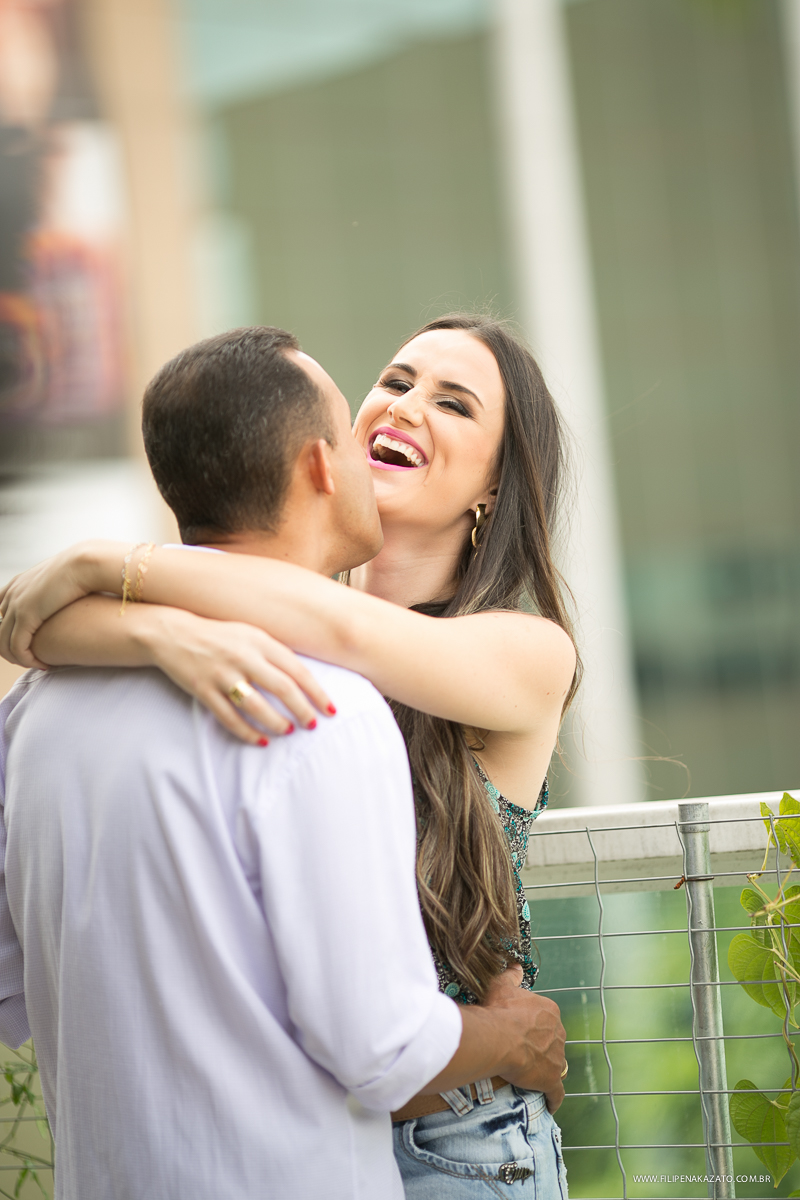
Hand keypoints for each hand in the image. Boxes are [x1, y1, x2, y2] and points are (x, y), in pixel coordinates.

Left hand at [0, 542, 99, 668]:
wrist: (84, 564)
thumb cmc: (83, 571)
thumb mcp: (62, 580)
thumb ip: (56, 591)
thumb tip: (67, 599)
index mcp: (17, 584)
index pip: (1, 613)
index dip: (11, 632)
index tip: (29, 644)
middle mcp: (12, 594)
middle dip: (11, 649)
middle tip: (31, 659)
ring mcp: (16, 605)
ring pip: (4, 643)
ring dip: (18, 659)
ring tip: (37, 664)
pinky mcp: (26, 616)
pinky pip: (17, 647)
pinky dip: (27, 659)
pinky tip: (43, 664)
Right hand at [142, 607, 335, 742]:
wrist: (174, 633)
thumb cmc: (220, 635)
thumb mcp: (250, 634)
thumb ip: (275, 651)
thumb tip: (305, 677)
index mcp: (260, 641)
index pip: (297, 670)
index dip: (317, 692)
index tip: (331, 709)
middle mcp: (244, 656)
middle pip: (283, 688)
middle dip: (303, 710)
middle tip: (313, 725)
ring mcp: (223, 674)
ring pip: (257, 706)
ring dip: (277, 723)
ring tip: (288, 731)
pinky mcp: (203, 690)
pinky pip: (229, 717)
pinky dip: (247, 732)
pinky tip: (261, 740)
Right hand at [483, 967, 566, 1112]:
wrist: (497, 1037)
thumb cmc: (499, 1010)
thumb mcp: (503, 985)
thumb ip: (512, 976)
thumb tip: (516, 967)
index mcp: (549, 1011)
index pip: (546, 1019)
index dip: (533, 1026)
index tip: (521, 1030)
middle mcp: (558, 1032)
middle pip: (552, 1041)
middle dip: (542, 1046)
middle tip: (522, 1052)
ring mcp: (557, 1057)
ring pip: (555, 1064)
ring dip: (546, 1069)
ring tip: (531, 1075)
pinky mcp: (551, 1080)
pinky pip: (556, 1092)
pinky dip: (553, 1098)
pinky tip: (549, 1104)